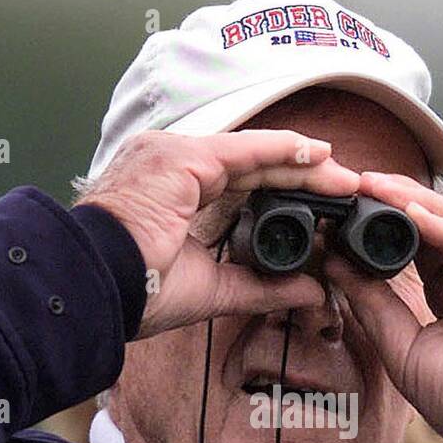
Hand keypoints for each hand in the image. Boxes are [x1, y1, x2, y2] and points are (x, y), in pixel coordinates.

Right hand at [77, 129, 359, 337]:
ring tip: (342, 175)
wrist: (96, 288)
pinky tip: (315, 156)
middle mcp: (171, 164)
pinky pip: (244, 151)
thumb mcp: (214, 289)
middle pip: (252, 165)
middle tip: (346, 186)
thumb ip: (262, 287)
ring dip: (301, 165)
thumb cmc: (134, 291)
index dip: (284, 190)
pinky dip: (282, 152)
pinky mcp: (182, 158)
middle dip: (302, 176)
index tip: (324, 204)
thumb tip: (311, 292)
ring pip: (253, 155)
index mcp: (172, 191)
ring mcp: (174, 155)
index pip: (241, 183)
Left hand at [325, 171, 442, 442]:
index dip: (379, 228)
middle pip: (436, 228)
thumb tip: (336, 264)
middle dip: (393, 203)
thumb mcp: (403, 348)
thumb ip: (373, 304)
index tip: (339, 212)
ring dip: (413, 204)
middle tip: (350, 184)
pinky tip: (411, 212)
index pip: (416, 247)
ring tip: (373, 187)